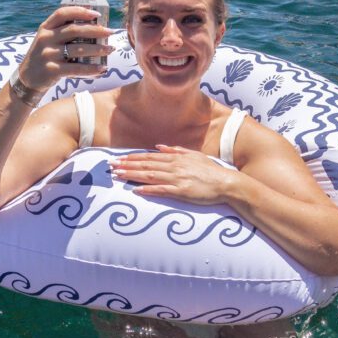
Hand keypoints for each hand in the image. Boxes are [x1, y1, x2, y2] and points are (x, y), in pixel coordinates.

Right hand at [19, 6, 114, 90]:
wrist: (27, 79)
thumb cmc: (45, 56)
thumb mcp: (48, 39)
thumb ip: (63, 32)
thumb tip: (95, 26)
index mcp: (45, 28)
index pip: (62, 13)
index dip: (80, 11)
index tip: (96, 14)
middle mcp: (45, 38)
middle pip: (74, 30)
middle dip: (95, 30)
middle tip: (110, 32)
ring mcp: (48, 54)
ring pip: (78, 49)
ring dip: (97, 49)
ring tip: (110, 49)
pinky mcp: (51, 70)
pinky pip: (76, 69)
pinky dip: (91, 69)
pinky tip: (102, 68)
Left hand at [109, 145, 237, 204]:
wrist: (226, 183)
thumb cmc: (210, 170)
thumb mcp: (193, 155)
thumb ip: (175, 150)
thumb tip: (158, 146)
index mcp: (176, 157)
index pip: (149, 157)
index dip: (132, 158)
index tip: (119, 158)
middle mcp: (174, 166)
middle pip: (146, 165)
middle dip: (127, 165)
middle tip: (111, 166)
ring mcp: (177, 179)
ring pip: (150, 176)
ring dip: (132, 175)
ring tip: (118, 175)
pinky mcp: (182, 191)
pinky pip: (162, 190)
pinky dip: (148, 190)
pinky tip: (136, 190)